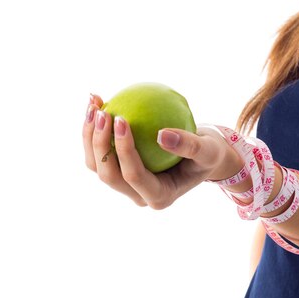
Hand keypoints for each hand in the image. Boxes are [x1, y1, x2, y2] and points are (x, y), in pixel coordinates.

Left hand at [82, 94, 239, 208]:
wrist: (202, 155)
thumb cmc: (209, 153)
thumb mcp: (209, 150)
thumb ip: (190, 146)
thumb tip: (161, 135)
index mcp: (159, 196)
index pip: (134, 175)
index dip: (123, 149)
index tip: (122, 118)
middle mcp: (138, 194)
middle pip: (108, 174)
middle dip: (99, 144)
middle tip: (103, 112)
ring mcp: (125, 184)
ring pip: (97, 164)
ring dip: (89, 135)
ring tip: (94, 104)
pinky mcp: (119, 169)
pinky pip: (99, 150)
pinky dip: (94, 127)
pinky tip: (96, 101)